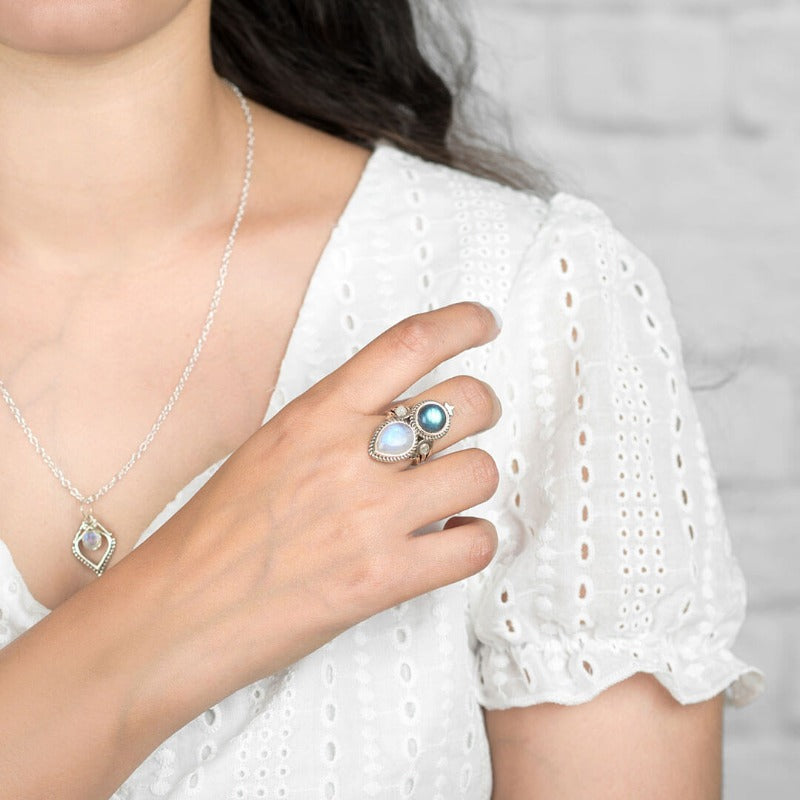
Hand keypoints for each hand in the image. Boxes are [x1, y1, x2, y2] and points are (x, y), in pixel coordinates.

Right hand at [164, 300, 502, 688]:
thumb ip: (334, 423)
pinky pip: (476, 544)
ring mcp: (371, 518)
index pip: (408, 343)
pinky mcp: (385, 578)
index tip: (482, 325)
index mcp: (316, 413)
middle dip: (483, 410)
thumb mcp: (270, 448)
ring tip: (448, 498)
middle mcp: (349, 455)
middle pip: (466, 402)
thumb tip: (396, 414)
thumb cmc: (214, 532)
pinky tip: (449, 541)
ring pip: (481, 472)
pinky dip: (474, 540)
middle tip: (470, 428)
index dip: (461, 324)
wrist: (177, 612)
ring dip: (474, 482)